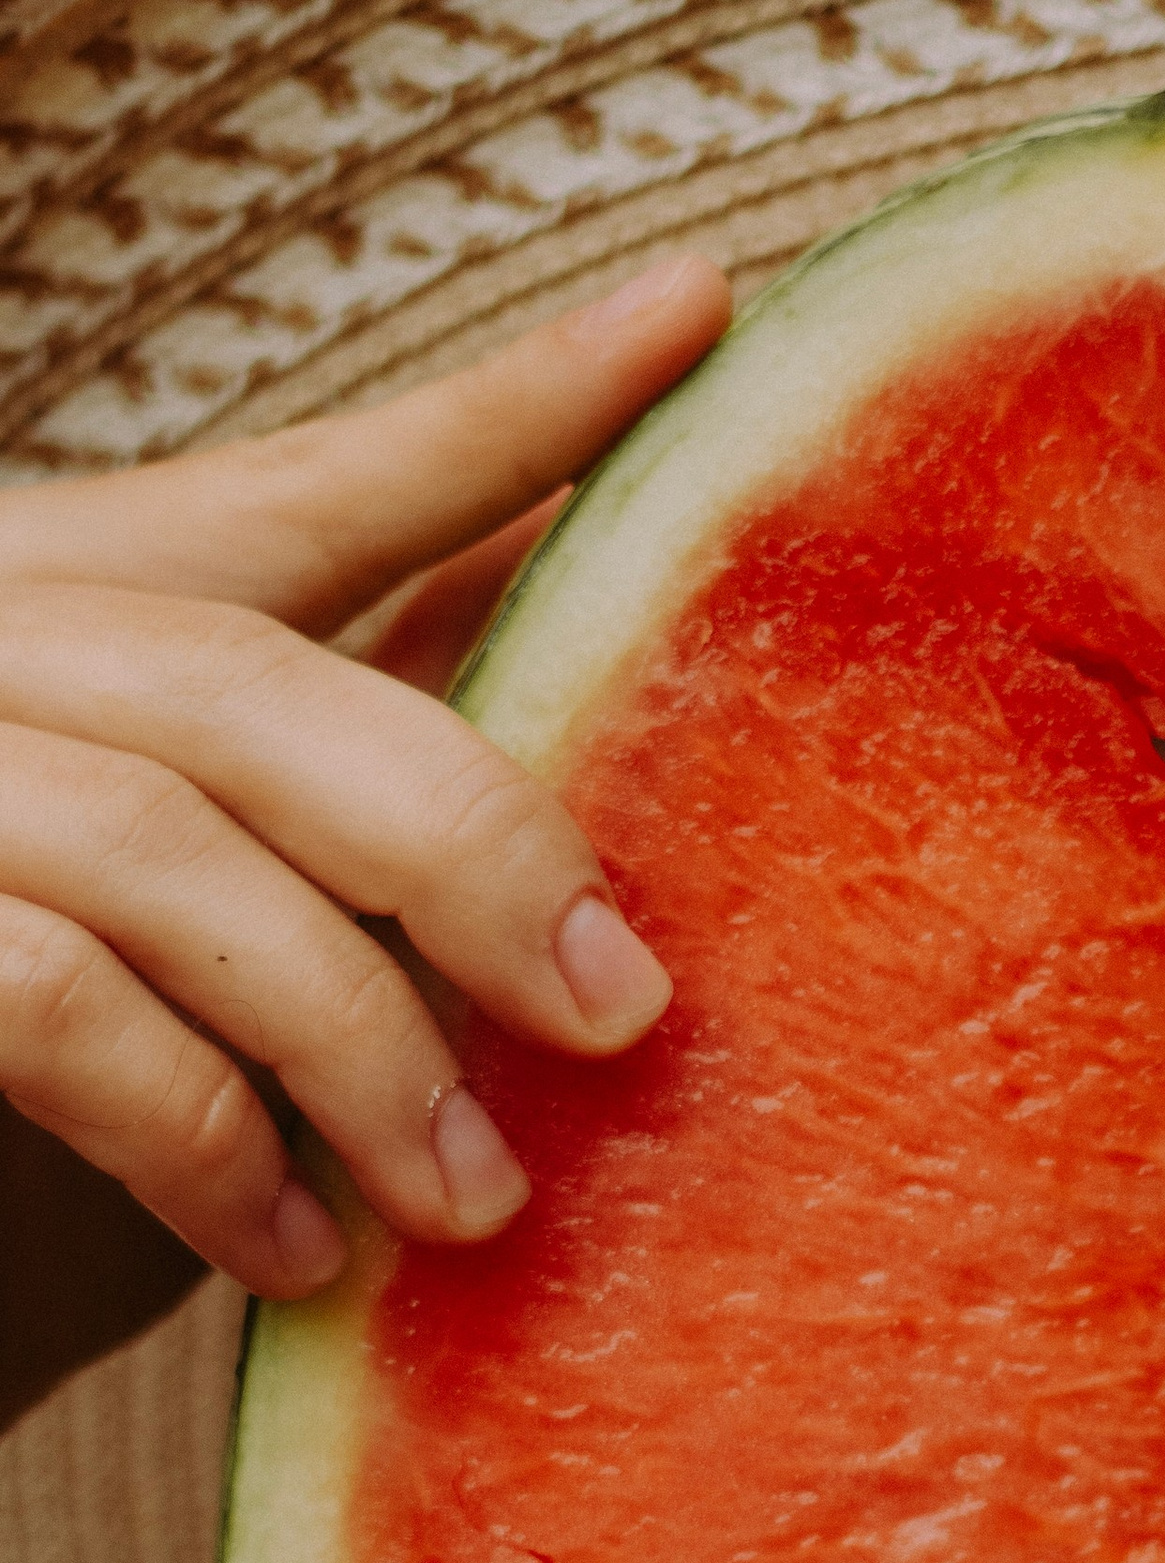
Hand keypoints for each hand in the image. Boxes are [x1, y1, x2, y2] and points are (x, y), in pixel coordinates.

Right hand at [0, 256, 730, 1297]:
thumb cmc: (22, 1007)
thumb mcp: (193, 863)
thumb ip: (337, 771)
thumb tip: (573, 688)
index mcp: (67, 594)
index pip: (308, 485)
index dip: (506, 410)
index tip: (699, 315)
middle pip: (254, 687)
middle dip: (470, 852)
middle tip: (621, 1016)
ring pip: (172, 857)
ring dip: (358, 1047)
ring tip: (469, 1201)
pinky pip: (64, 1010)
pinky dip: (205, 1139)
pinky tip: (293, 1247)